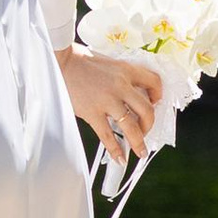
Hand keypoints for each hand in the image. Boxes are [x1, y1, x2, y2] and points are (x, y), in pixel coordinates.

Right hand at [58, 45, 163, 161]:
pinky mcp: (92, 112)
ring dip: (138, 142)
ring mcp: (107, 100)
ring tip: (140, 151)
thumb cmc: (81, 60)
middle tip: (146, 131)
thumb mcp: (108, 62)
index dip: (159, 95)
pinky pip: (107, 135)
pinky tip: (119, 157)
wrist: (59, 61)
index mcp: (126, 70)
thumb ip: (121, 76)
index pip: (154, 82)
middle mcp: (120, 85)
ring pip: (131, 127)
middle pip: (147, 110)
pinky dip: (115, 149)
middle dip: (149, 125)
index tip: (155, 103)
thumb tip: (130, 94)